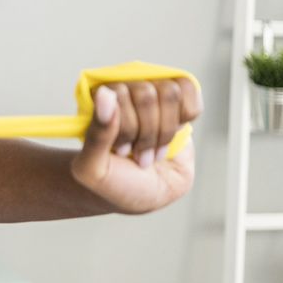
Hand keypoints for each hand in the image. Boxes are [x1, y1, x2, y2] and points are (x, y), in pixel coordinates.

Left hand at [70, 78, 201, 214]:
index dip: (126, 128)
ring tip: (153, 151)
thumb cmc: (115, 181)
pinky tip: (173, 134)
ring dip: (164, 132)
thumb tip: (105, 93)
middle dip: (145, 134)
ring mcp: (151, 92)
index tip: (121, 151)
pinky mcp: (177, 98)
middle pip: (146, 94)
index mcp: (95, 100)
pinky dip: (185, 116)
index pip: (117, 93)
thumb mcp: (94, 168)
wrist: (147, 195)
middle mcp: (123, 90)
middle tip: (137, 154)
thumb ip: (96, 133)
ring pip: (170, 93)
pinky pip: (188, 88)